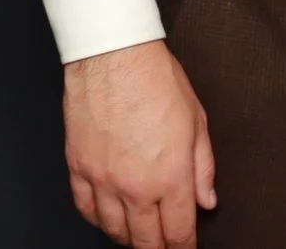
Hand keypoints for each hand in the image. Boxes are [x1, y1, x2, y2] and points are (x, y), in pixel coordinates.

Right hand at [62, 39, 214, 247]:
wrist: (114, 55)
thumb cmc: (155, 79)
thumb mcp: (197, 121)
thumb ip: (203, 167)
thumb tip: (206, 199)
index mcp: (170, 176)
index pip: (178, 232)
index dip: (184, 247)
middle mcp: (136, 186)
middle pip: (146, 240)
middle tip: (164, 247)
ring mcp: (103, 179)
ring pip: (114, 230)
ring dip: (128, 238)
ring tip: (138, 235)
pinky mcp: (78, 167)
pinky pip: (85, 208)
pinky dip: (97, 219)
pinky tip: (107, 217)